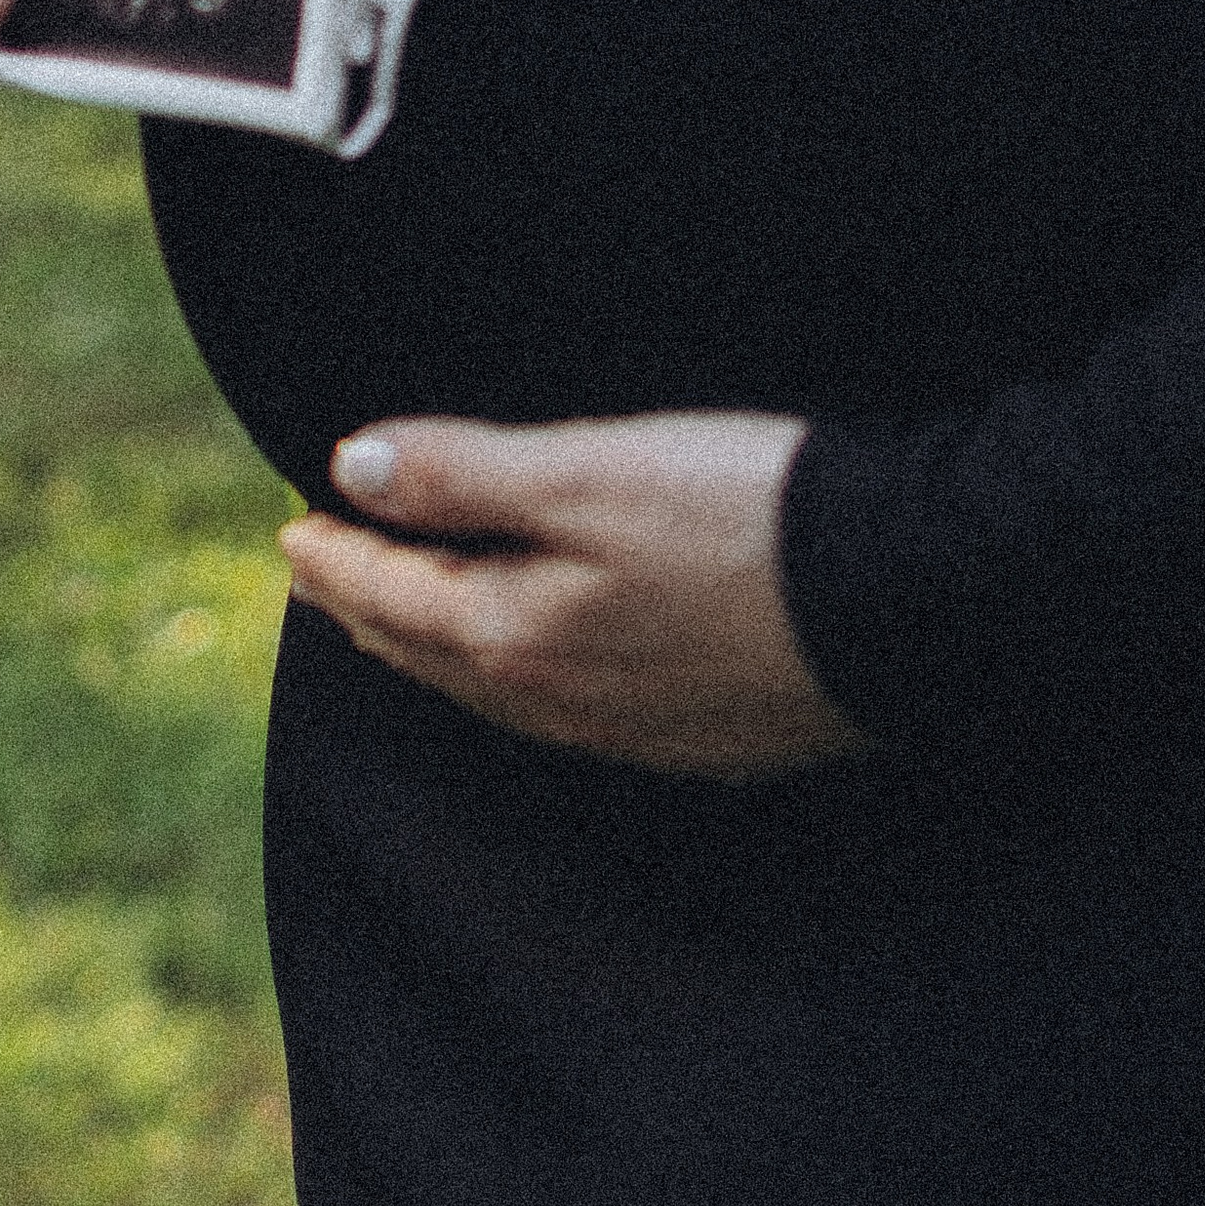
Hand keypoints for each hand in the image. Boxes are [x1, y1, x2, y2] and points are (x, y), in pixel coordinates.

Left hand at [279, 411, 871, 777]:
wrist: (913, 597)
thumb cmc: (749, 518)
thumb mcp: (591, 472)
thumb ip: (464, 475)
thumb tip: (353, 469)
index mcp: (516, 638)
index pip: (391, 599)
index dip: (336, 556)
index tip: (291, 528)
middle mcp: (561, 703)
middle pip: (433, 655)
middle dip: (371, 609)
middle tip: (326, 574)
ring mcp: (633, 730)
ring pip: (500, 691)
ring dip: (441, 648)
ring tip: (409, 614)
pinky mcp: (704, 736)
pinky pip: (572, 712)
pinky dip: (522, 675)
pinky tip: (541, 659)